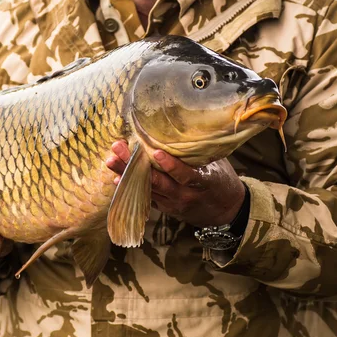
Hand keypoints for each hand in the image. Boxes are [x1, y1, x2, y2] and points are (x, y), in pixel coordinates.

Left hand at [106, 141, 244, 227]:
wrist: (225, 212)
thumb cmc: (221, 180)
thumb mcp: (217, 164)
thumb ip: (199, 151)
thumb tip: (184, 125)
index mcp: (204, 182)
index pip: (185, 175)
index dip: (170, 165)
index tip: (155, 152)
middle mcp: (186, 195)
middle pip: (157, 182)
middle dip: (135, 166)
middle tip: (118, 150)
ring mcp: (174, 204)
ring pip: (148, 190)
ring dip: (127, 175)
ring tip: (110, 160)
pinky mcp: (166, 209)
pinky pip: (146, 198)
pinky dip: (131, 188)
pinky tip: (116, 177)